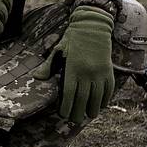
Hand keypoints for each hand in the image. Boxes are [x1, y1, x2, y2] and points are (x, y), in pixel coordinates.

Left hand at [33, 5, 115, 124]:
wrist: (93, 26)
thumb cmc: (72, 39)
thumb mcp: (58, 50)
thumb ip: (49, 66)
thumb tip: (37, 78)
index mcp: (73, 68)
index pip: (69, 94)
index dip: (66, 107)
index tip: (63, 114)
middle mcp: (87, 73)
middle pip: (83, 99)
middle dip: (78, 112)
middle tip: (74, 120)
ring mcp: (100, 73)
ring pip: (97, 97)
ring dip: (93, 109)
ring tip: (88, 115)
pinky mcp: (109, 71)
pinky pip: (108, 90)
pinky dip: (105, 99)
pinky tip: (101, 105)